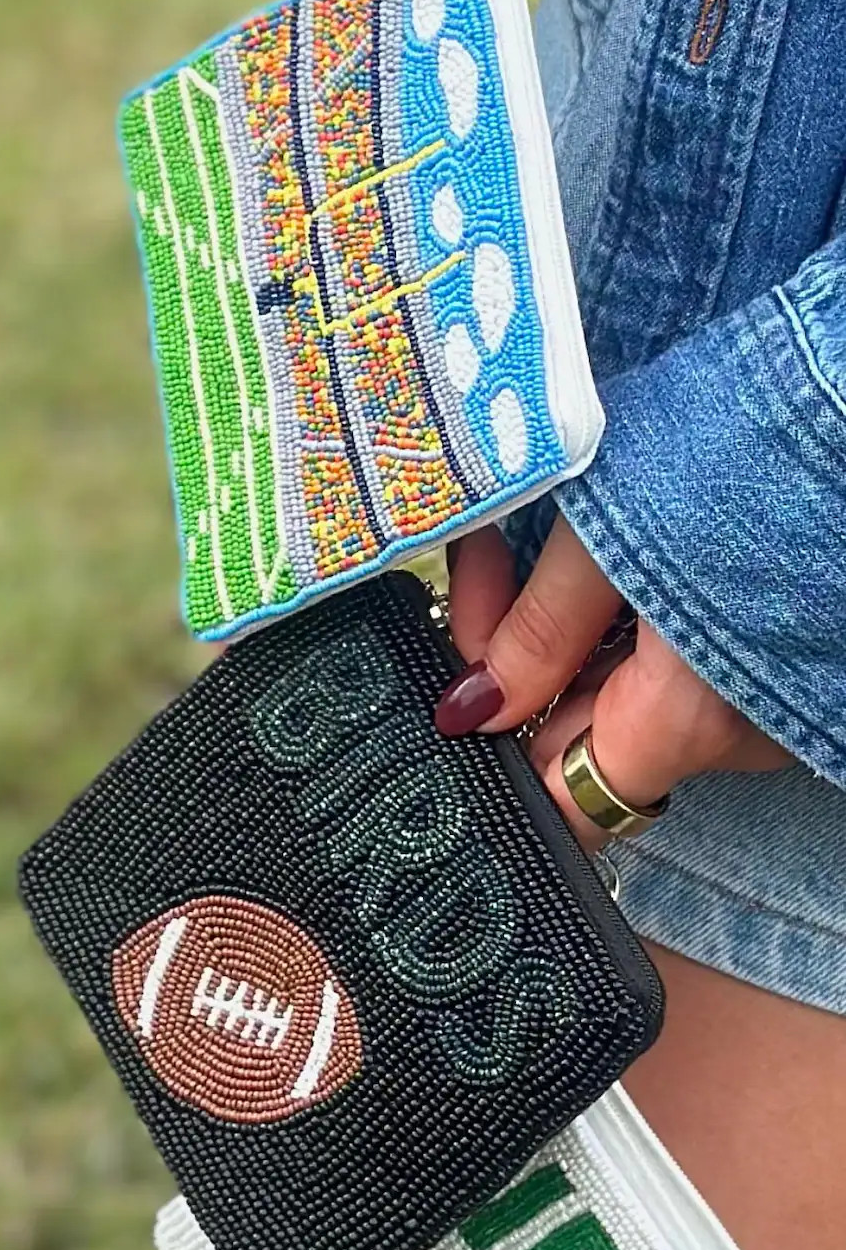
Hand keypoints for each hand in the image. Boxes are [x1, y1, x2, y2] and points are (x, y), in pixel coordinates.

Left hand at [437, 519, 789, 850]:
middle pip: (593, 737)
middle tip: (481, 568)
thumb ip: (535, 632)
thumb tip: (473, 711)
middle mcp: (739, 737)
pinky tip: (612, 548)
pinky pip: (692, 667)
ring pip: (640, 697)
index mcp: (688, 722)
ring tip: (537, 535)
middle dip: (524, 661)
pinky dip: (641, 622)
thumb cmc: (750, 445)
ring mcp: (771, 704)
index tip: (461, 686)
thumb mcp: (610, 526)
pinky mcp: (787, 662)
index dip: (501, 751)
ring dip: (575, 633)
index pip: (569, 805)